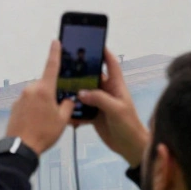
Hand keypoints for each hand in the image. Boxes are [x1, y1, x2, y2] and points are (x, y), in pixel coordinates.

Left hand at [4, 41, 76, 154]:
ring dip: (43, 104)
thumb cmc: (43, 133)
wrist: (21, 147)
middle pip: (46, 86)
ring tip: (45, 122)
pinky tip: (36, 123)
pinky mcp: (15, 107)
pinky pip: (28, 104)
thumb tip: (67, 100)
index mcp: (44, 90)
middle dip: (52, 95)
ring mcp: (21, 98)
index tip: (55, 42)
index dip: (55, 53)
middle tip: (57, 111)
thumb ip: (67, 105)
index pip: (51, 66)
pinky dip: (34, 110)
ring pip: (37, 96)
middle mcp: (30, 90)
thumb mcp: (62, 120)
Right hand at [75, 48, 150, 166]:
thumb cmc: (129, 125)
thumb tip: (81, 92)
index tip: (94, 42)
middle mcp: (107, 92)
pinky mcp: (94, 115)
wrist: (130, 147)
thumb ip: (100, 99)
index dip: (104, 52)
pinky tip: (65, 112)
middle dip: (82, 71)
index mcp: (116, 86)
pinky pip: (81, 109)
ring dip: (74, 92)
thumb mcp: (117, 110)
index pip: (111, 64)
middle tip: (66, 65)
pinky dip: (74, 111)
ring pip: (84, 92)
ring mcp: (99, 103)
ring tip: (60, 88)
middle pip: (93, 76)